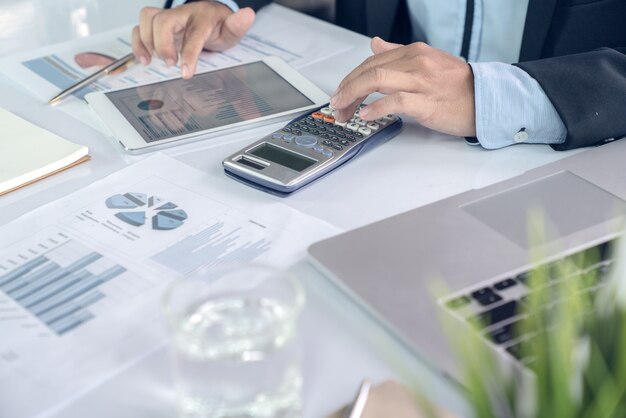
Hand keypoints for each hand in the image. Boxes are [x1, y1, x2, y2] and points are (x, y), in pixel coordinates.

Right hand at [132, 2, 254, 78]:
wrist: (210, 18)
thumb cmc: (219, 25)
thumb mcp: (233, 28)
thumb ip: (238, 25)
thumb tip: (248, 15)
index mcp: (202, 16)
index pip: (194, 33)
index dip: (189, 53)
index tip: (187, 72)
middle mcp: (182, 14)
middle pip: (163, 21)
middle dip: (163, 44)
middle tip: (170, 63)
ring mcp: (168, 18)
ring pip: (148, 18)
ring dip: (146, 41)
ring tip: (153, 60)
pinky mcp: (157, 25)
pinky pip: (140, 26)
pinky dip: (138, 42)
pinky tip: (144, 58)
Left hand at [330, 37, 475, 136]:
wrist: (487, 100)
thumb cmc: (458, 86)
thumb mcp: (428, 61)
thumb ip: (398, 53)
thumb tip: (374, 44)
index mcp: (414, 52)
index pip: (372, 62)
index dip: (351, 79)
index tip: (342, 94)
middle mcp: (416, 63)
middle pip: (369, 70)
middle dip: (347, 89)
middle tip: (337, 106)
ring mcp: (421, 82)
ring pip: (376, 80)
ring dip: (353, 96)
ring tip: (344, 111)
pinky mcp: (426, 103)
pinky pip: (395, 101)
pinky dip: (376, 108)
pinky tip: (366, 115)